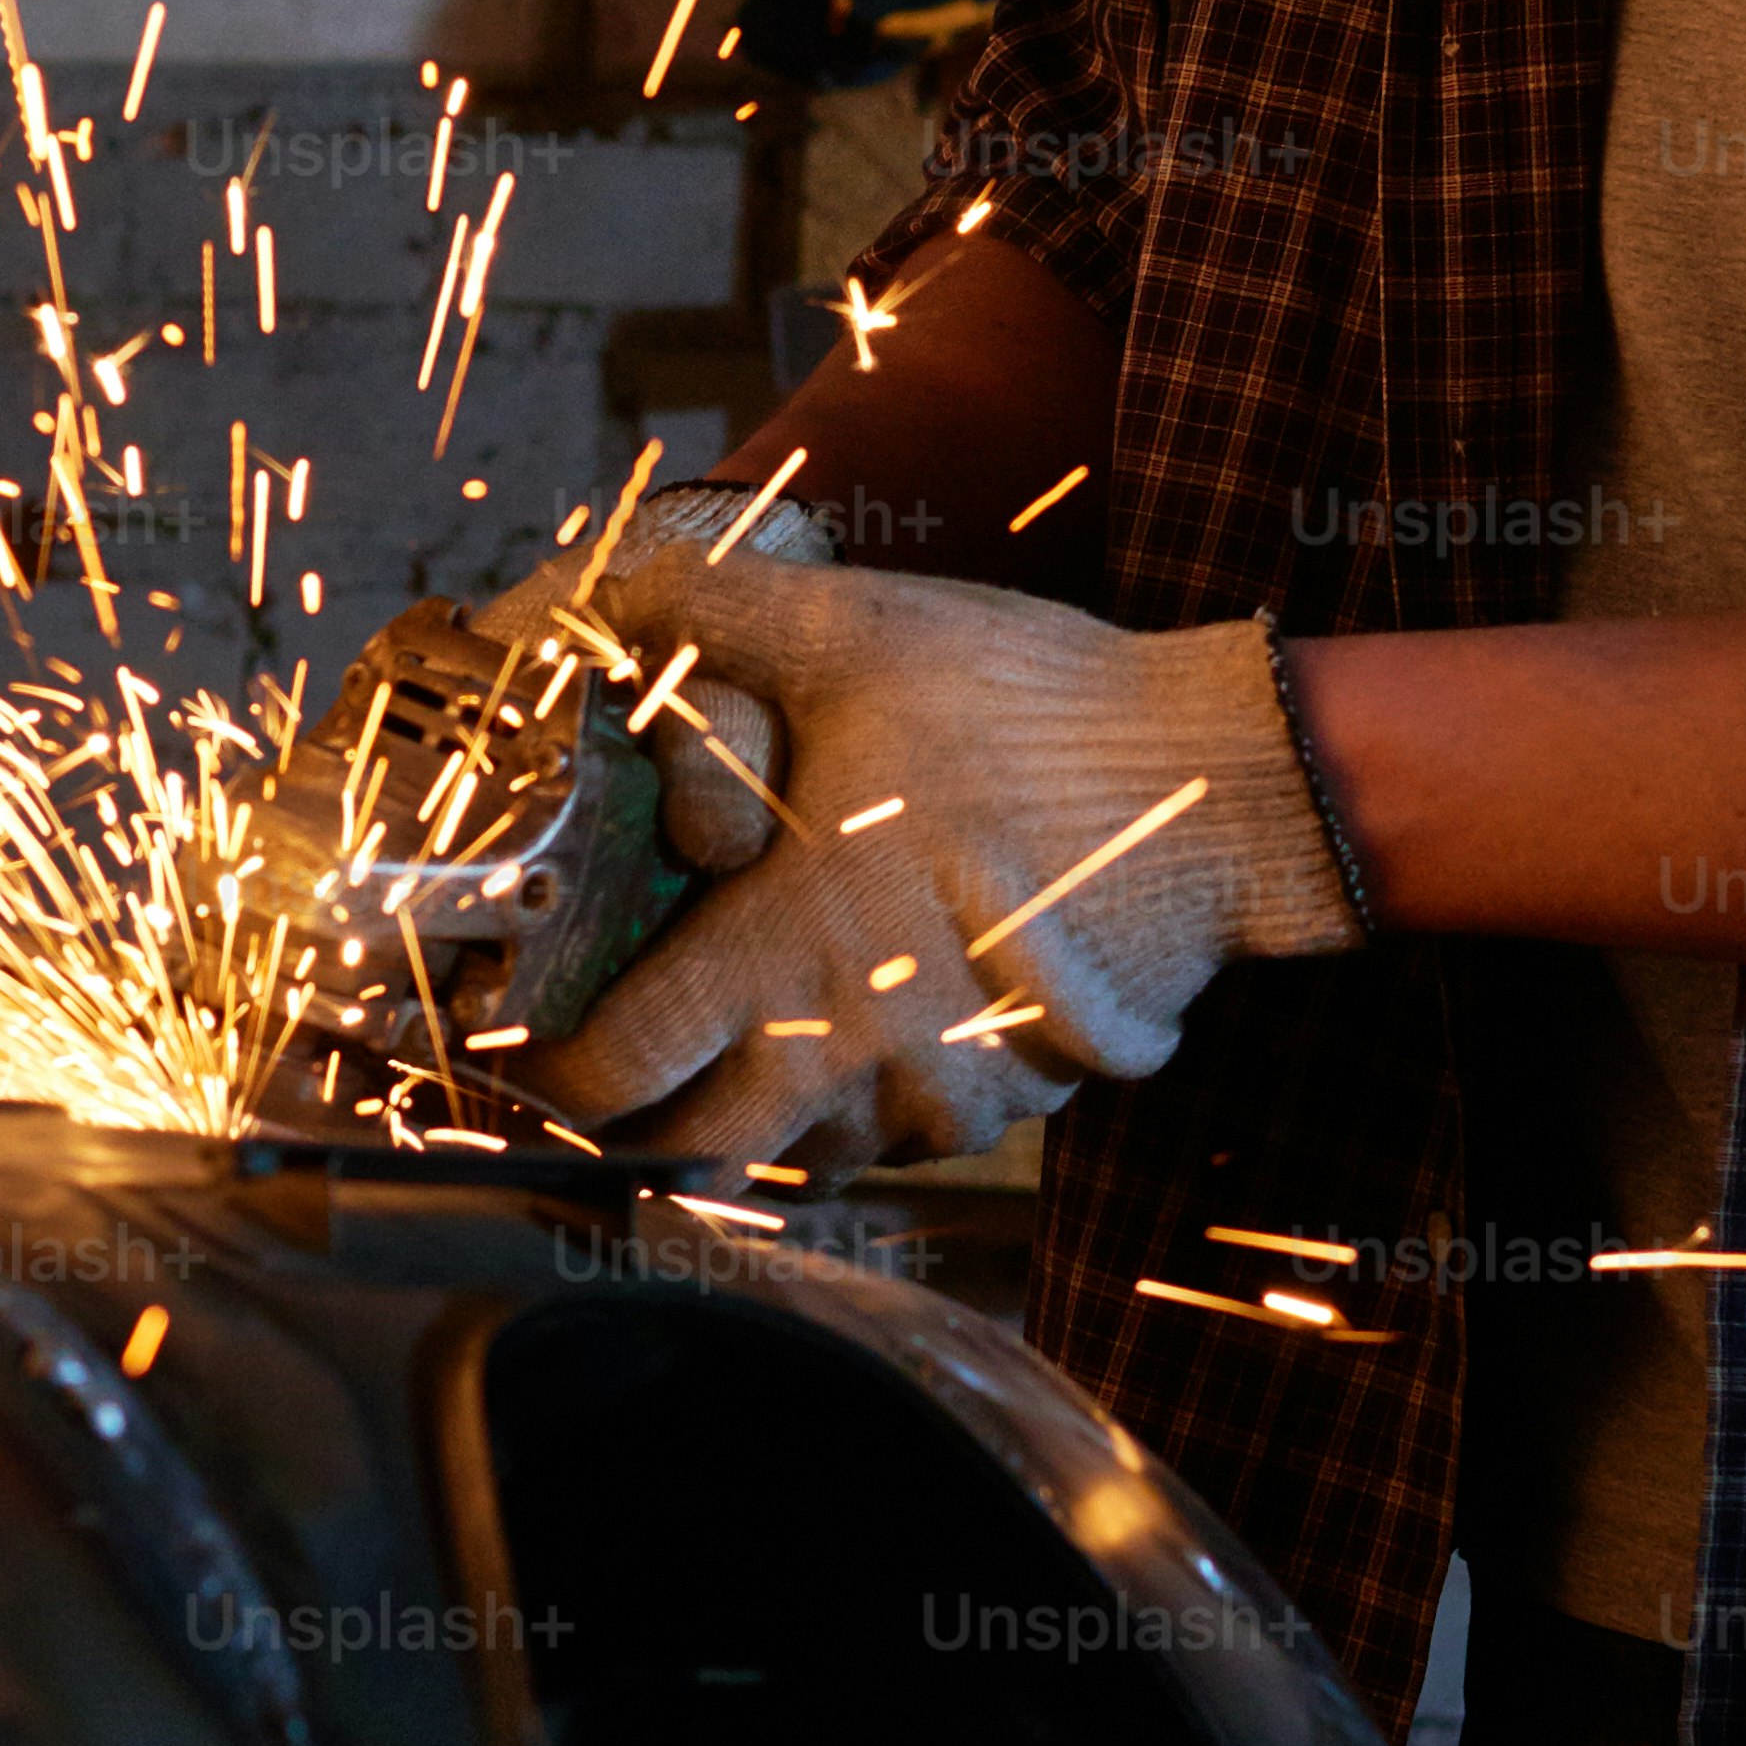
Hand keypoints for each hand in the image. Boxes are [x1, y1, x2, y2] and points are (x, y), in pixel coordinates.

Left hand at [488, 527, 1360, 1174]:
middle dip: (634, 1128)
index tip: (525, 1041)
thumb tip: (615, 586)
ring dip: (751, 1119)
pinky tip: (860, 1032)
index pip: (618, 1072)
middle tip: (611, 1068)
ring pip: (801, 1159)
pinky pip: (904, 1141)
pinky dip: (860, 1111)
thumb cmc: (1033, 718)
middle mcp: (848, 1051)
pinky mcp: (1019, 1100)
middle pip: (692, 1159)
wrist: (1221, 792)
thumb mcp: (863, 634)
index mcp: (783, 951)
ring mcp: (940, 1094)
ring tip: (732, 1047)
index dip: (550, 1072)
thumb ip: (718, 613)